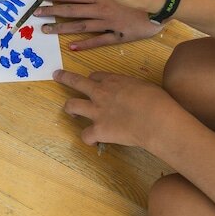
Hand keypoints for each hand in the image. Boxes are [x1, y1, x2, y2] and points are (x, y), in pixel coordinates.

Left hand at [35, 0, 162, 49]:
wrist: (164, 3)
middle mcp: (102, 9)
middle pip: (72, 11)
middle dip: (52, 12)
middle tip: (35, 13)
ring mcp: (109, 23)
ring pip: (81, 27)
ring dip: (62, 29)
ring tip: (45, 30)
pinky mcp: (119, 35)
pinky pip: (100, 41)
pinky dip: (86, 45)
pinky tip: (72, 48)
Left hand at [55, 69, 177, 149]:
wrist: (156, 120)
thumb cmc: (157, 101)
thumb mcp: (144, 86)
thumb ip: (133, 88)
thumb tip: (135, 94)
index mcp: (113, 81)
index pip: (96, 76)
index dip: (93, 79)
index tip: (94, 82)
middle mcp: (100, 94)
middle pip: (76, 82)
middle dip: (64, 78)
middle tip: (57, 75)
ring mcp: (96, 112)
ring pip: (71, 105)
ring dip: (70, 108)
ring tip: (71, 112)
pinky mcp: (98, 130)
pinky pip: (85, 135)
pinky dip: (89, 138)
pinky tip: (93, 140)